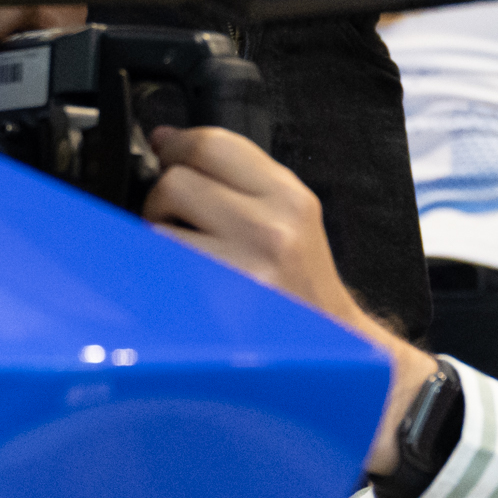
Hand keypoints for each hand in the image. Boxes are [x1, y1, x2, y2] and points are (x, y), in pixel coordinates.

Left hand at [144, 125, 432, 471]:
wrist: (341, 355)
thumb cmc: (305, 289)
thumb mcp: (293, 219)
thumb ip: (235, 178)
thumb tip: (166, 142)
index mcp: (290, 198)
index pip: (213, 144)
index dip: (177, 145)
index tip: (166, 154)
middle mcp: (271, 230)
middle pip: (176, 181)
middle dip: (164, 198)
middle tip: (177, 219)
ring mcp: (244, 272)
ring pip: (157, 228)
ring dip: (157, 240)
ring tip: (184, 256)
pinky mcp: (219, 311)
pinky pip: (160, 273)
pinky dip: (158, 275)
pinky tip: (181, 284)